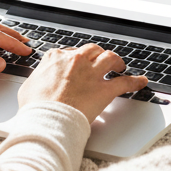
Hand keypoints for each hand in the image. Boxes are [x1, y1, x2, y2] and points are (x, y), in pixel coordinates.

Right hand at [18, 43, 147, 123]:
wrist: (47, 120)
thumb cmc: (35, 107)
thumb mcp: (28, 87)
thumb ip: (38, 79)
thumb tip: (38, 81)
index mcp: (56, 58)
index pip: (70, 52)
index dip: (76, 58)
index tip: (78, 63)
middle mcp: (76, 61)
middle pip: (92, 50)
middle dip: (98, 54)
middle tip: (101, 61)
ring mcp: (91, 74)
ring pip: (110, 58)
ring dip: (116, 61)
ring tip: (119, 66)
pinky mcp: (104, 90)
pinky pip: (125, 82)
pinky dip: (135, 81)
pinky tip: (142, 81)